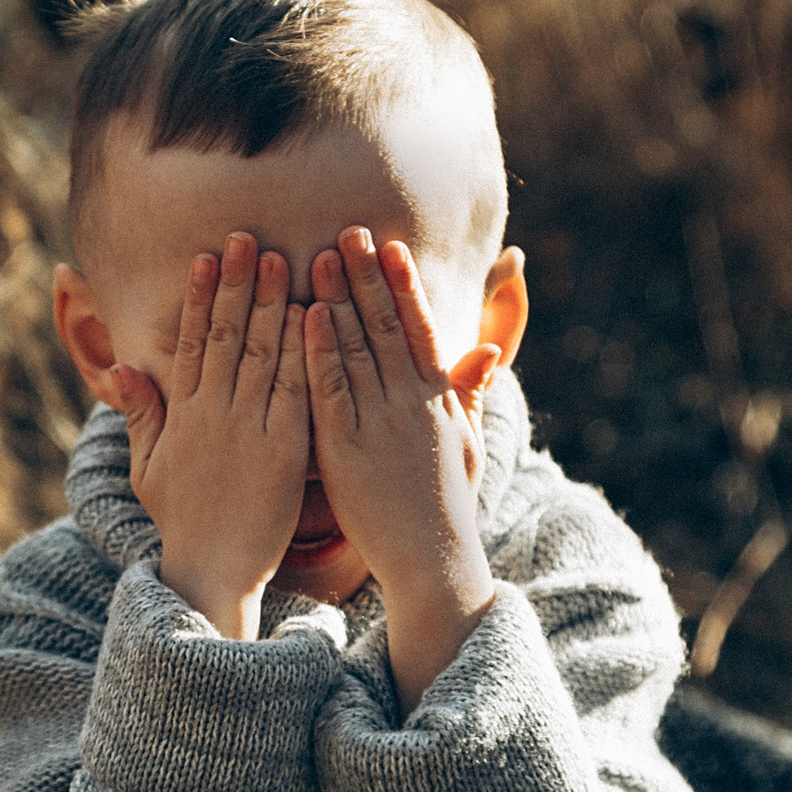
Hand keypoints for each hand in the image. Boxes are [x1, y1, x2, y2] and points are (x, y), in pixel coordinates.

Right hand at [114, 233, 307, 639]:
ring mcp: (249, 429)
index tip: (208, 255)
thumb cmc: (185, 522)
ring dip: (272, 303)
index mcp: (184, 413)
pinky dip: (304, 352)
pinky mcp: (284, 450)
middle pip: (227, 335)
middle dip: (238, 284)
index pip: (192, 342)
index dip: (201, 297)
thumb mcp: (149, 467)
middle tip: (248, 237)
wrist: (212, 572)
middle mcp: (214, 413)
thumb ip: (142, 415)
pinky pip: (296, 391)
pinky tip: (313, 318)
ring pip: (262, 354)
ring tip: (281, 259)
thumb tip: (123, 368)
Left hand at [305, 228, 503, 706]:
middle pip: (387, 327)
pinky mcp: (347, 450)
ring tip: (322, 256)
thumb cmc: (449, 506)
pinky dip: (319, 352)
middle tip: (350, 229)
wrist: (434, 562)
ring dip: (339, 299)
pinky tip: (306, 318)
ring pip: (357, 349)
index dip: (404, 285)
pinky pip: (330, 392)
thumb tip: (484, 353)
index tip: (390, 245)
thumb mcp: (468, 443)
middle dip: (368, 276)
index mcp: (439, 400)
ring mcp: (380, 424)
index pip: (420, 329)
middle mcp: (412, 403)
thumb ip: (468, 395)